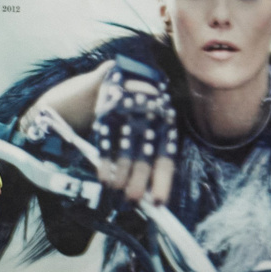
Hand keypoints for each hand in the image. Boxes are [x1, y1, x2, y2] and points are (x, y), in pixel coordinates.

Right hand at [92, 58, 176, 204]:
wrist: (131, 68)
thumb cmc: (149, 103)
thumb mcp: (161, 120)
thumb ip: (158, 149)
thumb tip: (155, 187)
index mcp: (166, 124)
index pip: (165, 159)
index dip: (162, 183)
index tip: (158, 204)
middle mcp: (149, 120)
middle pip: (144, 160)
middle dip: (137, 185)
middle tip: (132, 202)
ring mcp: (127, 116)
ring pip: (124, 155)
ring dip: (120, 179)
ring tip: (117, 193)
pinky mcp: (107, 113)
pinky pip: (106, 144)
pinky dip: (104, 164)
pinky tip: (104, 178)